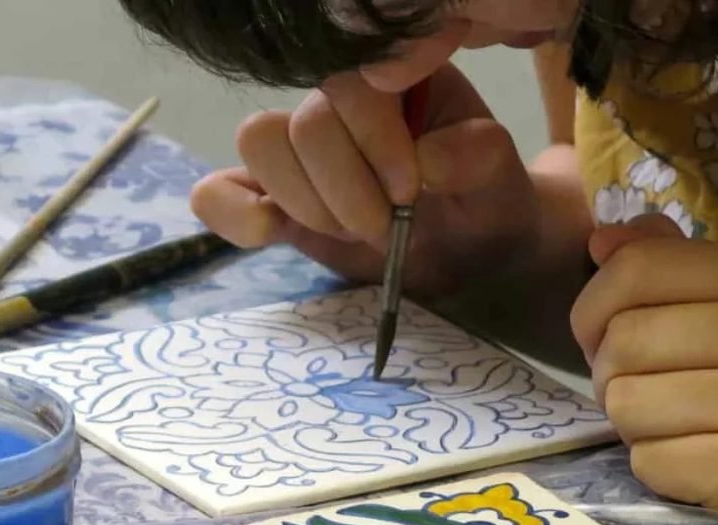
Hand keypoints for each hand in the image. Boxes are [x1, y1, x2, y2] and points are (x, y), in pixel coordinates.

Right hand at [190, 65, 539, 299]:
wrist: (465, 252)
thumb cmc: (481, 204)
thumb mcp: (499, 182)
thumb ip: (480, 159)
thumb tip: (428, 159)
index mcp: (391, 79)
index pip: (350, 87)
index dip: (371, 141)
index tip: (411, 193)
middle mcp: (335, 105)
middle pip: (298, 124)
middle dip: (340, 190)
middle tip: (383, 228)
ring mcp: (297, 153)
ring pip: (258, 145)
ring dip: (302, 203)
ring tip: (349, 234)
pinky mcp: (272, 199)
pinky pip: (217, 192)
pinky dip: (232, 213)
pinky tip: (268, 233)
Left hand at [571, 215, 717, 523]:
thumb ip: (682, 265)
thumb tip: (601, 242)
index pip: (638, 271)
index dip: (593, 304)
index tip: (597, 331)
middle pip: (622, 342)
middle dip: (611, 370)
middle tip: (642, 384)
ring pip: (625, 405)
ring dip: (634, 420)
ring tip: (677, 421)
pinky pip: (649, 462)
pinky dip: (660, 466)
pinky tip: (702, 458)